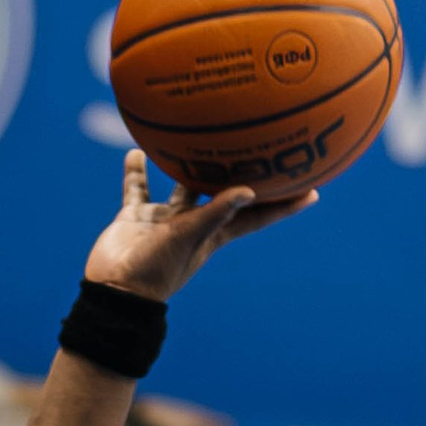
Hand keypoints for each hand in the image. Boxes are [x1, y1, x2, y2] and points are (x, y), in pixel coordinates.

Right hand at [82, 148, 315, 305]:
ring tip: (198, 133)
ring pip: (180, 184)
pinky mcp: (136, 216)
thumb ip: (216, 212)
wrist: (113, 292)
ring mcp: (164, 219)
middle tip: (262, 144)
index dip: (284, 205)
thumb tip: (248, 190)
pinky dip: (137, 170)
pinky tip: (137, 149)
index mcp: (214, 232)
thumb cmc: (155, 271)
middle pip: (223, 192)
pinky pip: (137, 188)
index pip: (257, 216)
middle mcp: (193, 223)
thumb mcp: (189, 239)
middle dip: (242, 173)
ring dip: (186, 163)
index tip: (313, 190)